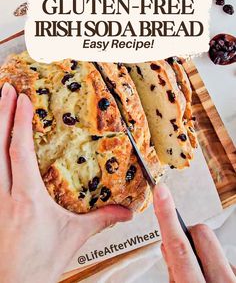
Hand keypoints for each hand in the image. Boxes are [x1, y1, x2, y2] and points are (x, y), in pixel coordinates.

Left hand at [0, 83, 131, 282]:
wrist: (17, 282)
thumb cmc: (43, 261)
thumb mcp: (76, 236)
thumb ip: (102, 219)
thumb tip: (128, 212)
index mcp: (27, 198)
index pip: (20, 151)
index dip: (20, 123)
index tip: (22, 100)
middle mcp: (5, 194)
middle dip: (1, 114)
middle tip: (6, 90)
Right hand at [153, 183, 235, 282]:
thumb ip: (173, 272)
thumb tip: (166, 244)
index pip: (178, 245)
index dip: (167, 215)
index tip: (161, 192)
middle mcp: (222, 281)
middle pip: (202, 232)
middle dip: (189, 233)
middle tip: (185, 250)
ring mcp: (235, 278)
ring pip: (214, 246)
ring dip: (204, 254)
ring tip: (201, 275)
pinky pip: (227, 258)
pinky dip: (216, 263)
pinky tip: (213, 278)